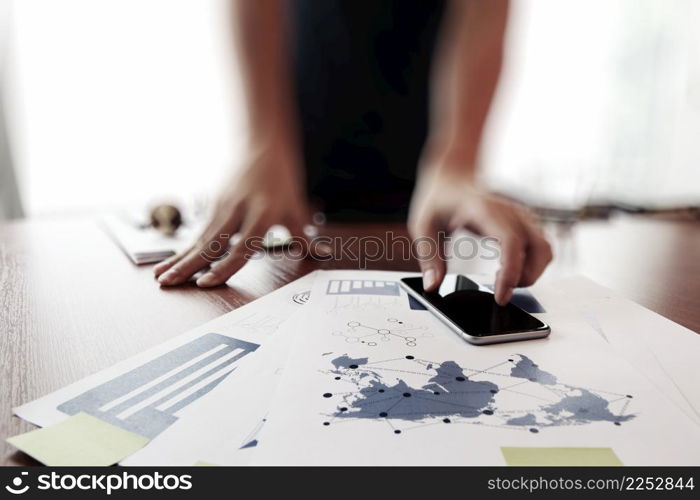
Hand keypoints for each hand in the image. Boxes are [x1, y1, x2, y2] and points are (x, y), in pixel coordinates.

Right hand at [154, 142, 311, 286]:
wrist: (262, 144)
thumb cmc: (281, 179)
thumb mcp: (296, 208)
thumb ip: (304, 236)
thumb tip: (323, 254)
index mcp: (262, 213)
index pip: (240, 247)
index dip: (223, 268)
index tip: (206, 283)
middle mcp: (238, 210)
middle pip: (211, 244)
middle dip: (188, 266)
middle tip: (167, 284)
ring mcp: (222, 206)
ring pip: (199, 238)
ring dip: (179, 259)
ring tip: (160, 278)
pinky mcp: (213, 205)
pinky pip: (198, 232)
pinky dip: (183, 249)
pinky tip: (170, 262)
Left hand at [408, 165, 551, 304]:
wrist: (453, 177)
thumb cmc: (440, 198)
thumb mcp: (424, 225)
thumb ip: (429, 257)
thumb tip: (432, 285)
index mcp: (485, 211)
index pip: (511, 243)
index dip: (511, 273)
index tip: (501, 296)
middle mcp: (510, 212)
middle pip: (540, 249)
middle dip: (527, 278)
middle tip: (503, 291)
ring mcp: (520, 215)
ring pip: (545, 248)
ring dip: (533, 272)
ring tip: (506, 281)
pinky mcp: (524, 222)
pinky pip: (540, 246)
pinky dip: (533, 263)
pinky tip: (511, 270)